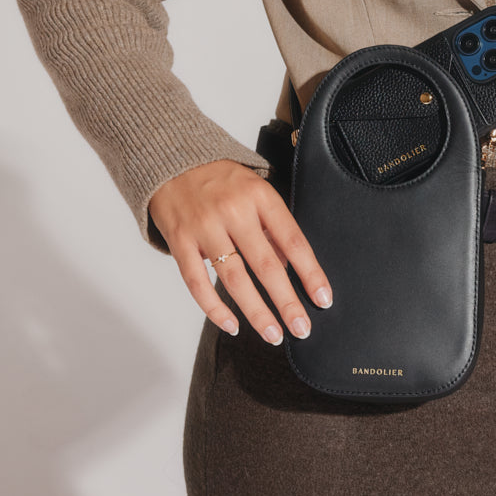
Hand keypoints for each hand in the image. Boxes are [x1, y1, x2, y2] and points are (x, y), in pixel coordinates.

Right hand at [147, 159, 332, 344]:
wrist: (172, 161)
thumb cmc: (222, 180)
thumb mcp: (257, 190)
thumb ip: (274, 226)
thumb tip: (292, 268)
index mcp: (260, 196)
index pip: (293, 240)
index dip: (310, 272)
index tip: (323, 298)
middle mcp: (234, 211)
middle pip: (266, 265)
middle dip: (287, 302)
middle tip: (302, 329)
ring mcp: (205, 228)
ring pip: (234, 279)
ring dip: (256, 312)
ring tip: (273, 335)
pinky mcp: (180, 242)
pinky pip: (198, 282)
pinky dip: (214, 308)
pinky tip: (232, 325)